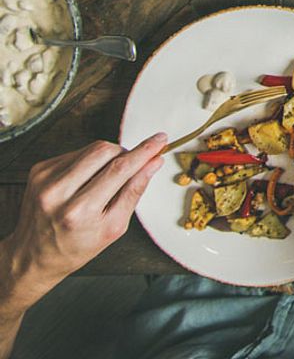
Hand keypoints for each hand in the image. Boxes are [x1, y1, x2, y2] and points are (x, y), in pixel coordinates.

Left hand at [0, 135, 165, 306]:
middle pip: (105, 151)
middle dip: (124, 154)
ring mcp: (44, 179)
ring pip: (91, 148)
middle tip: (128, 168)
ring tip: (101, 181)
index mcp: (79, 212)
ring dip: (106, 157)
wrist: (31, 256)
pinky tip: (83, 181)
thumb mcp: (112, 228)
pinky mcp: (38, 170)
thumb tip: (153, 163)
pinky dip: (87, 162)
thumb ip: (134, 192)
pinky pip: (76, 153)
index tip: (160, 140)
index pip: (120, 169)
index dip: (144, 151)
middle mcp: (58, 193)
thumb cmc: (74, 248)